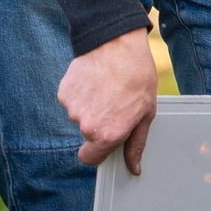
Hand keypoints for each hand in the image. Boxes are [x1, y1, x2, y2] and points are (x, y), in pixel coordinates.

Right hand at [57, 29, 158, 172]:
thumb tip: (134, 168)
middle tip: (113, 103)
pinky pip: (71, 100)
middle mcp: (86, 125)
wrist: (116, 42)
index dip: (97, 150)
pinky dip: (80, 93)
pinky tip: (94, 80)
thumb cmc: (137, 75)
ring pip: (78, 116)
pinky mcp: (64, 92)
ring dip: (89, 106)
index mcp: (107, 134)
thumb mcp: (146, 112)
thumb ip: (137, 144)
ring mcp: (73, 108)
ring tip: (106, 87)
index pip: (89, 159)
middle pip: (86, 135)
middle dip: (97, 124)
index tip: (104, 139)